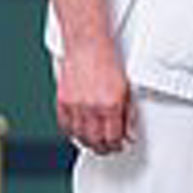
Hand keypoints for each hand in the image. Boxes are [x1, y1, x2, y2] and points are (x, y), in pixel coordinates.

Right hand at [56, 39, 134, 154]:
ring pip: (79, 136)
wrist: (87, 45)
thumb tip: (129, 132)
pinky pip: (65, 126)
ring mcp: (75, 105)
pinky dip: (72, 133)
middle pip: (96, 141)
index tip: (120, 145)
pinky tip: (78, 133)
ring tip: (95, 143)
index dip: (117, 145)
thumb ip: (128, 114)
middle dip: (104, 148)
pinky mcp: (62, 101)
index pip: (113, 138)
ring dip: (88, 143)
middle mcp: (91, 108)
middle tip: (109, 148)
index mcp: (110, 105)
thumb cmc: (106, 61)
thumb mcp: (126, 88)